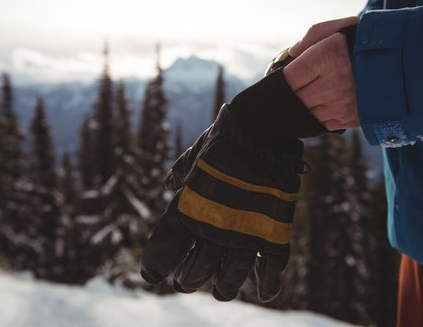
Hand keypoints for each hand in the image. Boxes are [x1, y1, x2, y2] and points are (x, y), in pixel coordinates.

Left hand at [140, 105, 303, 302]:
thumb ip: (180, 174)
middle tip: (186, 282)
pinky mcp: (271, 229)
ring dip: (223, 289)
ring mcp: (243, 232)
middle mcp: (212, 229)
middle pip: (195, 272)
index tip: (151, 276)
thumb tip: (169, 184)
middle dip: (188, 281)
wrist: (258, 127)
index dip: (155, 266)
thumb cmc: (223, 139)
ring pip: (230, 278)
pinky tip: (266, 294)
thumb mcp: (194, 157)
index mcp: (188, 210)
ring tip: (219, 292)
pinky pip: (271, 265)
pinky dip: (269, 283)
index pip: (165, 249)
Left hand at [284, 17, 359, 130]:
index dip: (280, 79)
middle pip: (294, 99)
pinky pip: (322, 123)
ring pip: (306, 114)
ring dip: (301, 108)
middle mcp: (337, 83)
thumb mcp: (338, 29)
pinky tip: (320, 106)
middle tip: (289, 91)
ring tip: (307, 97)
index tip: (280, 78)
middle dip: (288, 96)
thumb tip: (291, 55)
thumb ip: (311, 37)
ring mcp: (345, 104)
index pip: (288, 78)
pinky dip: (316, 116)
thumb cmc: (364, 43)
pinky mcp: (353, 119)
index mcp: (330, 56)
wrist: (405, 64)